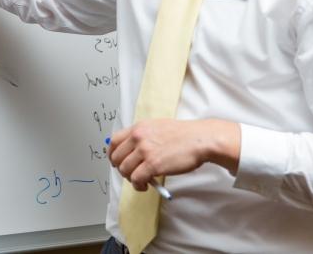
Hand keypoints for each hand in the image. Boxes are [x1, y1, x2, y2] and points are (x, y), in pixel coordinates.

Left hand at [107, 118, 240, 190]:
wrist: (200, 139)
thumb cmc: (183, 135)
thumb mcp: (157, 127)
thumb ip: (143, 136)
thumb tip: (131, 151)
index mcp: (138, 127)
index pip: (113, 141)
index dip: (112, 154)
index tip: (115, 161)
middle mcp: (138, 138)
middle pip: (117, 157)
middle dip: (121, 169)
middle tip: (130, 174)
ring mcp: (145, 151)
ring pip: (125, 170)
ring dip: (130, 179)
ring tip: (140, 181)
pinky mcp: (153, 165)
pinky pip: (136, 179)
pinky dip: (138, 185)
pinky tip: (145, 186)